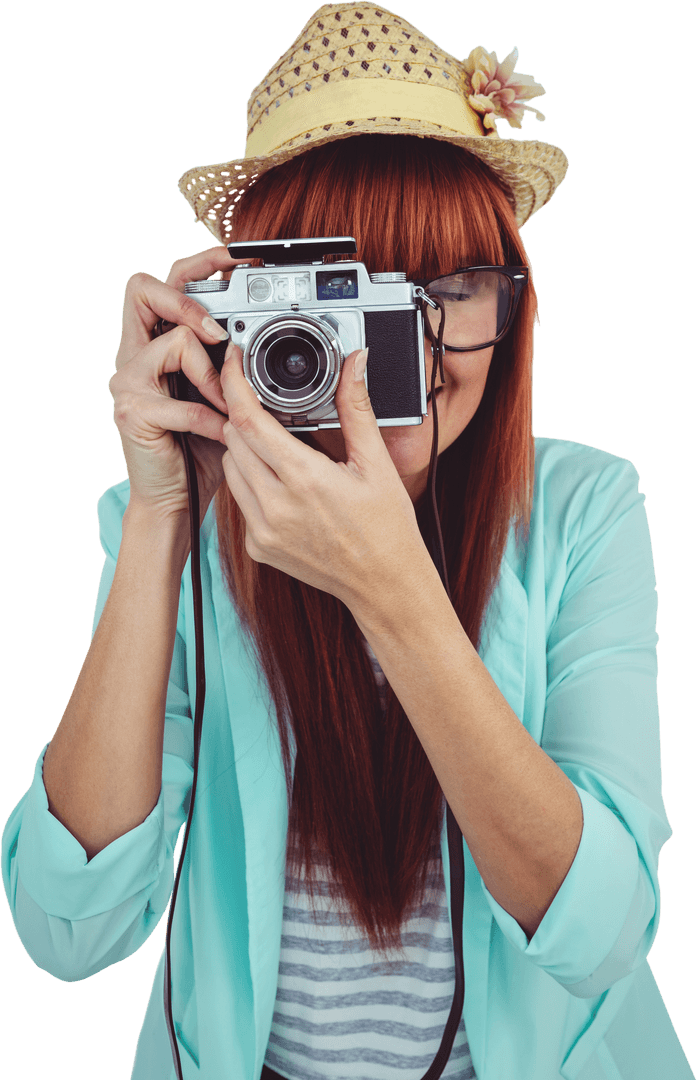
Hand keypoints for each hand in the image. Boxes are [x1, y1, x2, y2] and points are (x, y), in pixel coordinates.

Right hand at [109, 245, 249, 524]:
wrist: (174, 499)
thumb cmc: (200, 448)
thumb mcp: (222, 396)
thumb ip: (232, 366)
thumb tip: (269, 341)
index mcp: (154, 344)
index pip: (164, 284)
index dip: (196, 264)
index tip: (233, 256)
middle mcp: (133, 355)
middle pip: (142, 290)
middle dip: (188, 301)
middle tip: (219, 332)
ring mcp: (128, 381)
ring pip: (174, 342)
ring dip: (211, 375)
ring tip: (226, 406)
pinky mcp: (132, 412)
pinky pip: (184, 403)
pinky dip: (213, 420)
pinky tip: (224, 434)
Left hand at [219, 343, 430, 608]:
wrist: (385, 585)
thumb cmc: (387, 528)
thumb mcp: (376, 464)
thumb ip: (356, 408)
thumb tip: (354, 363)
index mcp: (305, 479)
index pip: (248, 420)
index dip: (235, 385)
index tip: (236, 364)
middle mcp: (276, 507)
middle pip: (233, 440)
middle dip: (245, 417)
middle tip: (269, 409)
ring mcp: (263, 531)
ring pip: (231, 470)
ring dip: (245, 450)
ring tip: (279, 449)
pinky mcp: (258, 548)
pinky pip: (240, 502)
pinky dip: (252, 484)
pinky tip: (282, 486)